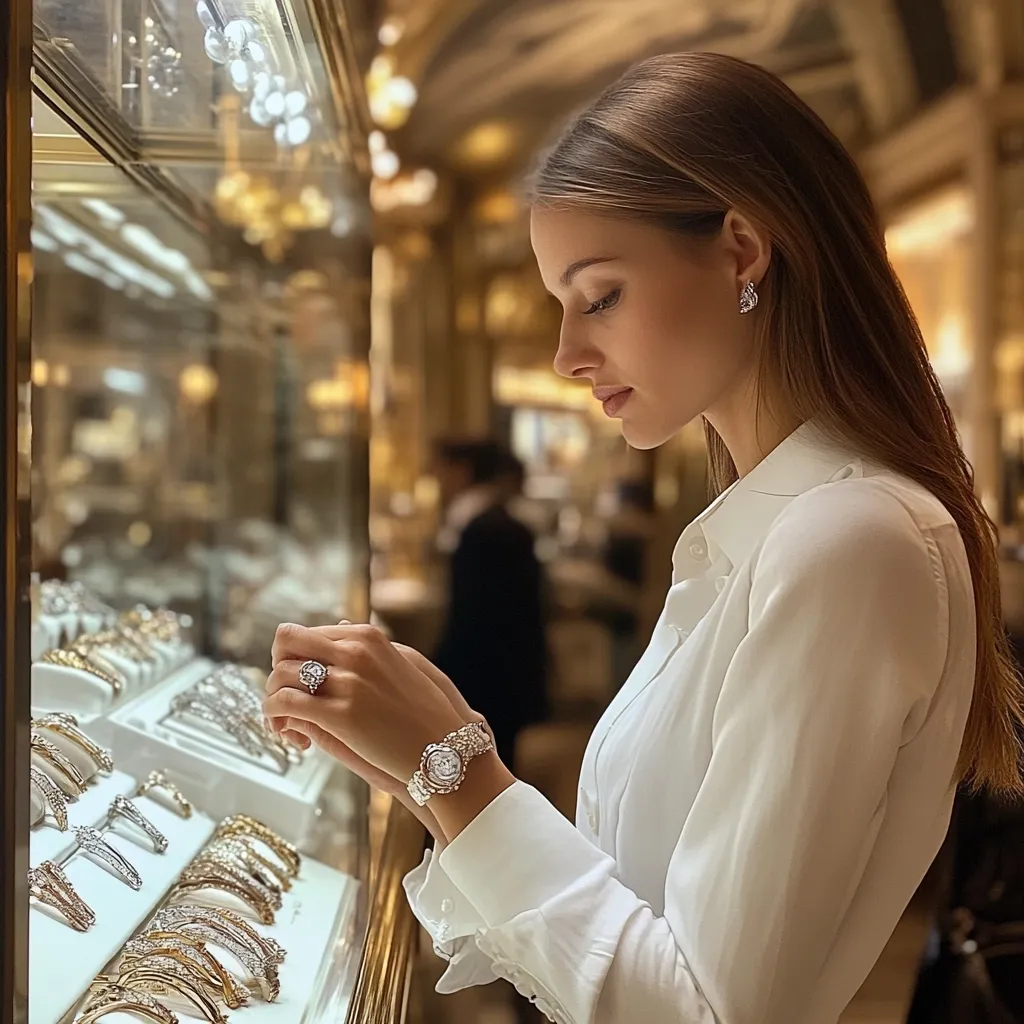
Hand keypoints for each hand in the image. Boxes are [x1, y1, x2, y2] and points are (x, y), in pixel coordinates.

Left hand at [263, 622, 467, 785]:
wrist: (445, 749)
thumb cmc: (423, 713)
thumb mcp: (398, 663)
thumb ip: (364, 647)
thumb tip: (337, 624)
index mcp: (366, 636)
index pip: (303, 633)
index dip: (291, 659)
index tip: (299, 686)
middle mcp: (355, 651)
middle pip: (285, 642)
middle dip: (276, 670)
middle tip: (285, 699)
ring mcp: (348, 682)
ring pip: (279, 676)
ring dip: (273, 701)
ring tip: (289, 726)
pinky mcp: (341, 715)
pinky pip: (284, 705)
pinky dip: (275, 719)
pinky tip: (291, 736)